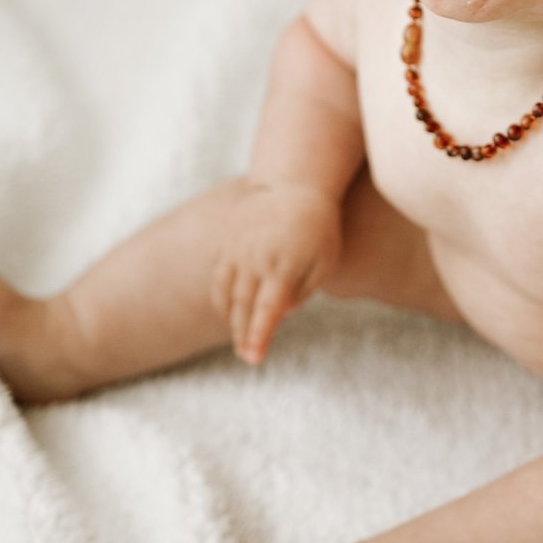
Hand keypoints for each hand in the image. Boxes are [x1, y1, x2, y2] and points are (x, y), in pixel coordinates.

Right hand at [211, 180, 341, 364]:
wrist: (293, 183)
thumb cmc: (318, 226)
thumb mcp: (325, 261)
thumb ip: (303, 291)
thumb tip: (280, 314)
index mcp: (282, 266)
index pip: (266, 311)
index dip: (259, 337)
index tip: (253, 359)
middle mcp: (254, 259)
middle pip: (243, 308)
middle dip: (244, 336)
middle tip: (247, 358)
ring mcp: (237, 250)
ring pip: (226, 294)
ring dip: (231, 320)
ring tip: (241, 340)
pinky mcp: (227, 243)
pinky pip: (218, 278)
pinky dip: (221, 298)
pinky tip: (230, 312)